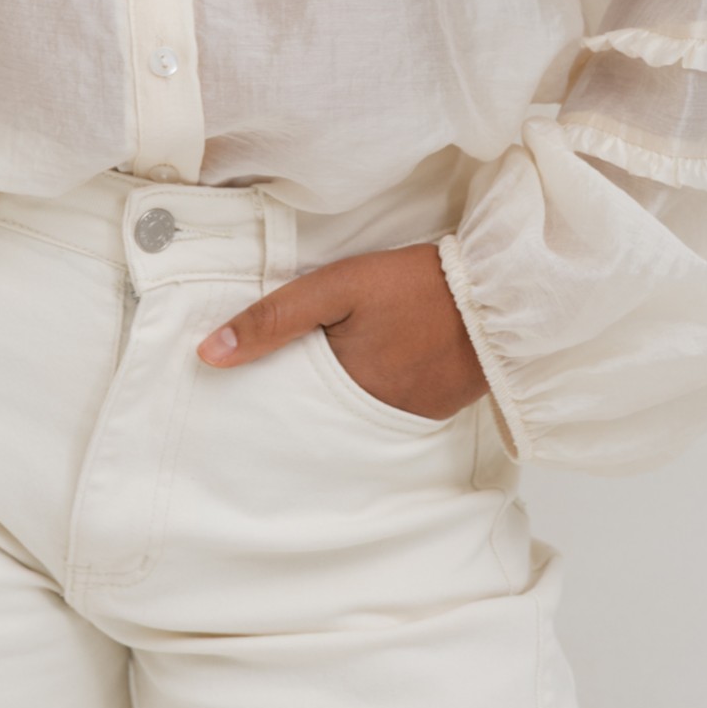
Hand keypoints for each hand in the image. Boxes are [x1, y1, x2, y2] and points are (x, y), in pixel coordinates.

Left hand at [197, 241, 486, 419]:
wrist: (497, 294)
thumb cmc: (414, 285)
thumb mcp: (337, 287)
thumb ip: (274, 318)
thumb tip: (209, 353)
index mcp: (343, 390)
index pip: (287, 409)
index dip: (265, 400)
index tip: (241, 398)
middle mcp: (374, 418)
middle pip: (320, 421)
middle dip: (300, 408)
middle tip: (277, 392)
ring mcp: (408, 420)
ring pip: (353, 420)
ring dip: (339, 403)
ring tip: (324, 380)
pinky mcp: (434, 412)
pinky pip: (389, 415)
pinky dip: (375, 398)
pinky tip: (371, 374)